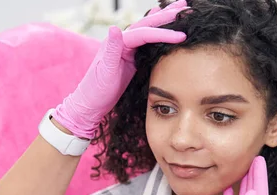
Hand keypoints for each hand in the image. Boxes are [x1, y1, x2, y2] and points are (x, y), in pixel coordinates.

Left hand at [52, 0, 187, 138]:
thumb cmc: (96, 90)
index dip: (163, 33)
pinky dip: (159, 31)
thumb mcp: (105, 71)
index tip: (181, 35)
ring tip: (181, 8)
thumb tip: (115, 28)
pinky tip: (165, 25)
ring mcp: (128, 48)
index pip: (144, 33)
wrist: (91, 103)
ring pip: (149, 29)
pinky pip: (148, 40)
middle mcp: (122, 41)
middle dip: (166, 16)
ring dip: (164, 19)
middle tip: (185, 7)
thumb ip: (111, 50)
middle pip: (147, 24)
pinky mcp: (132, 57)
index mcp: (117, 43)